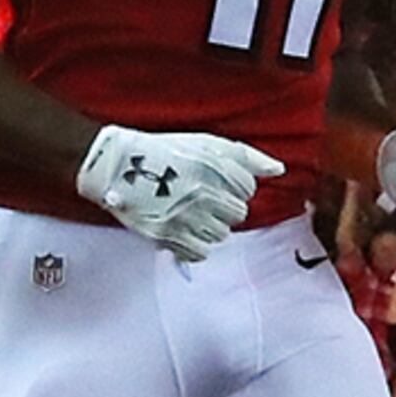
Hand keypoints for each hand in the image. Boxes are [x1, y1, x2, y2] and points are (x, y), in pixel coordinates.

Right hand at [76, 124, 282, 260]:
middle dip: (223, 206)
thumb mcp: (206, 143)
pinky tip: (182, 228)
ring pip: (221, 234)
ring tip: (188, 211)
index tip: (211, 180)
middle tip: (200, 197)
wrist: (115, 165)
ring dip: (209, 225)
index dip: (231, 184)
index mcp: (214, 166)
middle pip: (238, 213)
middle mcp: (204, 192)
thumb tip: (279, 170)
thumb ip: (246, 156)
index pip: (248, 186)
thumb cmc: (163, 151)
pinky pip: (201, 252)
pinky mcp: (169, 235)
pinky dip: (193, 244)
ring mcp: (186, 216)